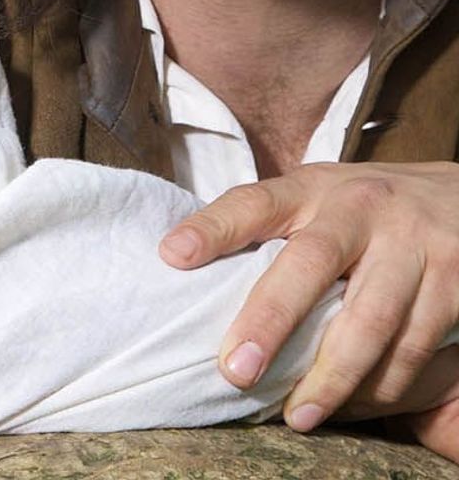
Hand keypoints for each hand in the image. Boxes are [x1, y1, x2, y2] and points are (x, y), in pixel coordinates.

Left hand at [158, 161, 458, 430]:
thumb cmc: (370, 210)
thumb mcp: (322, 199)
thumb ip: (275, 227)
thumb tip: (185, 264)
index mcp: (315, 187)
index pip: (255, 200)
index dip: (213, 227)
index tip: (172, 255)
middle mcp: (361, 208)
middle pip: (311, 263)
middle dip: (271, 320)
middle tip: (235, 370)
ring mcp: (411, 243)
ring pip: (368, 321)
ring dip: (330, 377)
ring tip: (297, 414)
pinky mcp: (454, 281)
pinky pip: (412, 346)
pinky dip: (381, 385)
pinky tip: (354, 402)